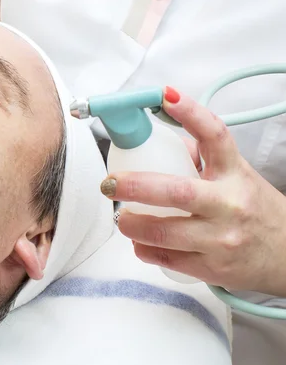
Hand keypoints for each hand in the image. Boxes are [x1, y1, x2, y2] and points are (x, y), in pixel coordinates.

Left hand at [102, 87, 285, 296]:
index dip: (190, 113)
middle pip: (176, 191)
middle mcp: (230, 205)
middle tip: (110, 184)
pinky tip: (139, 242)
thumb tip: (160, 140)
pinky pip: (166, 259)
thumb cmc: (253, 209)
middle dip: (135, 185)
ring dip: (132, 224)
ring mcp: (222, 240)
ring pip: (164, 231)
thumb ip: (201, 156)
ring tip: (123, 217)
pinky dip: (144, 249)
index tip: (166, 96)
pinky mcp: (213, 269)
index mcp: (234, 174)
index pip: (215, 136)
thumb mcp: (236, 175)